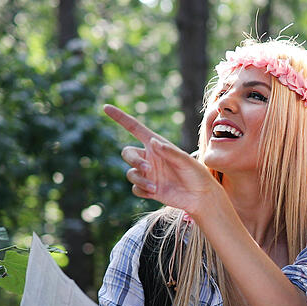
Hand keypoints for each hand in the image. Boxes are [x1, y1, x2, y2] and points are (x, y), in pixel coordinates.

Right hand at [103, 104, 221, 214]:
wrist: (200, 196)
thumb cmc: (196, 174)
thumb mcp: (186, 161)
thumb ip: (170, 152)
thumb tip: (152, 142)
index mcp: (157, 145)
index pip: (134, 128)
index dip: (120, 118)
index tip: (106, 108)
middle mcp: (150, 158)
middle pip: (127, 153)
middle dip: (132, 160)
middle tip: (146, 167)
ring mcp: (148, 174)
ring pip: (130, 173)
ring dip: (139, 179)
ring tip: (154, 185)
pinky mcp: (148, 189)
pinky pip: (135, 188)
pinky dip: (142, 190)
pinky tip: (155, 192)